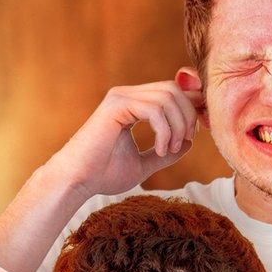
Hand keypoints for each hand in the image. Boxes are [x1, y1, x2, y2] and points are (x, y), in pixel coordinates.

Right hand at [46, 78, 201, 197]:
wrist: (77, 181)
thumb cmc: (103, 175)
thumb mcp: (143, 163)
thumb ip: (165, 152)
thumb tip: (189, 143)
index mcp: (132, 104)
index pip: (171, 92)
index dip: (190, 108)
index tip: (195, 134)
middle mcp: (126, 95)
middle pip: (174, 90)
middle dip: (188, 115)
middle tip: (184, 142)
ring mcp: (120, 97)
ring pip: (168, 97)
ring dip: (177, 125)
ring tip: (170, 149)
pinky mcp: (117, 105)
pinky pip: (155, 109)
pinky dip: (164, 130)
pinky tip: (160, 150)